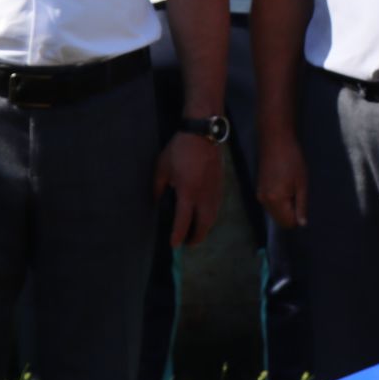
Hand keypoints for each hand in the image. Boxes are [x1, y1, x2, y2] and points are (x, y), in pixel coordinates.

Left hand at [155, 132, 222, 246]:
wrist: (203, 134)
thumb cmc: (180, 149)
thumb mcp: (162, 167)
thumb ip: (159, 187)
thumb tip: (158, 201)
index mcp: (188, 192)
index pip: (183, 221)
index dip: (178, 236)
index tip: (174, 245)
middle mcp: (204, 196)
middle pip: (203, 225)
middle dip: (196, 237)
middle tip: (187, 243)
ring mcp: (214, 191)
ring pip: (212, 217)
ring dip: (204, 228)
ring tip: (196, 232)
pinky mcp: (220, 185)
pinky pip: (216, 208)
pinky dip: (210, 216)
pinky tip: (204, 216)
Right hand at [256, 127, 307, 228]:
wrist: (275, 141)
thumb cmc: (292, 160)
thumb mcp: (302, 183)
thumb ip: (302, 205)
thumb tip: (302, 224)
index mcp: (275, 200)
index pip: (288, 223)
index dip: (298, 218)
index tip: (303, 202)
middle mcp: (264, 201)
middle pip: (280, 220)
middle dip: (291, 213)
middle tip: (298, 194)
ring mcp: (260, 195)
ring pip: (275, 213)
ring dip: (285, 207)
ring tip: (291, 188)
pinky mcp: (259, 189)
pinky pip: (270, 204)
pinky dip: (279, 201)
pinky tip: (284, 186)